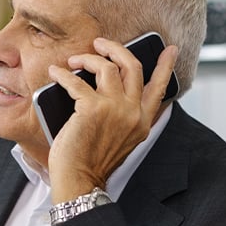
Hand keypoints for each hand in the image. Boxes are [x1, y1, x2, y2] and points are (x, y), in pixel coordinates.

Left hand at [47, 38, 178, 201]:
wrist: (80, 181)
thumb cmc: (92, 162)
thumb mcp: (120, 139)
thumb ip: (123, 116)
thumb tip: (111, 88)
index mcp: (143, 121)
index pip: (160, 88)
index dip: (166, 66)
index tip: (170, 49)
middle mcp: (133, 112)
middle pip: (132, 66)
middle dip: (115, 48)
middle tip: (101, 44)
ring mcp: (115, 109)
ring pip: (107, 66)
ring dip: (88, 59)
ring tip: (74, 61)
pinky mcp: (92, 108)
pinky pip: (76, 81)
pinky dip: (63, 75)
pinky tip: (55, 73)